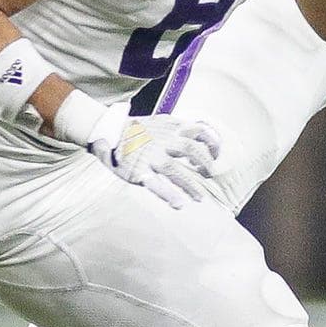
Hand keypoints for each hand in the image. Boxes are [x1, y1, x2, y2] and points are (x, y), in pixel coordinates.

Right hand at [84, 113, 221, 208]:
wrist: (110, 131)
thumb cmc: (139, 130)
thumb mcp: (161, 122)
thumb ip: (180, 129)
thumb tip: (203, 136)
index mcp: (171, 127)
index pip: (200, 130)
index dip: (212, 143)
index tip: (216, 153)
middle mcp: (162, 140)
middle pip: (191, 150)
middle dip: (205, 164)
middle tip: (209, 175)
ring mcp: (150, 156)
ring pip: (174, 170)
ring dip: (190, 186)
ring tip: (199, 198)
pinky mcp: (139, 171)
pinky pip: (155, 184)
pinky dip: (168, 195)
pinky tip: (179, 204)